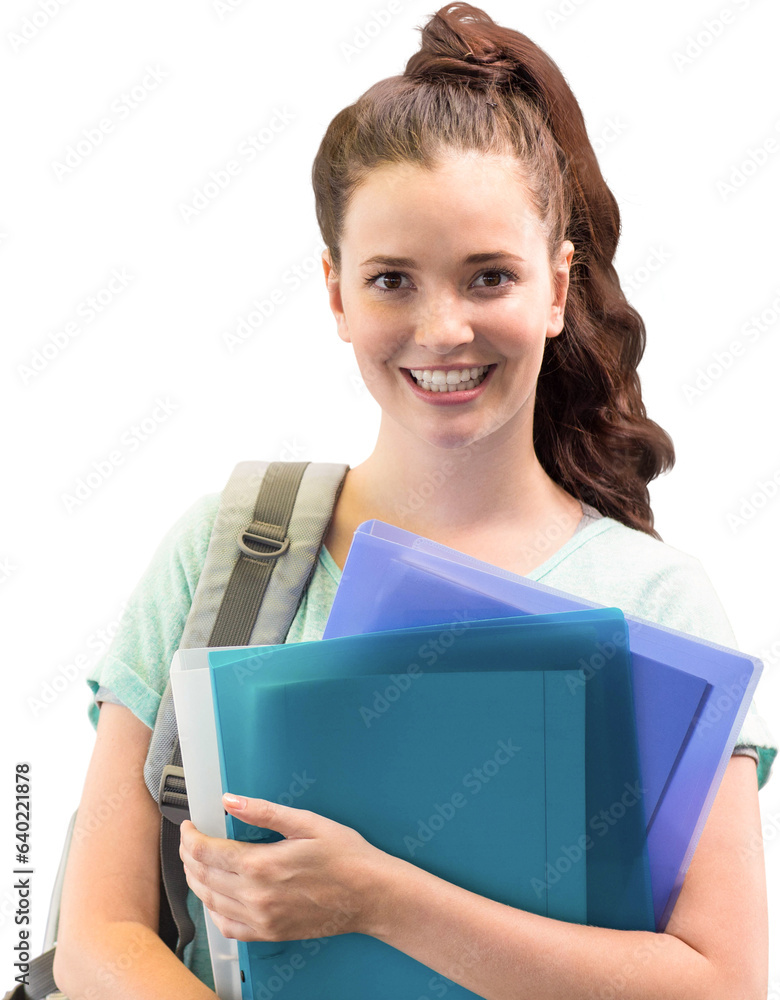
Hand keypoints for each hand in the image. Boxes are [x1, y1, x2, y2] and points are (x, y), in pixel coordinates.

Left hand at [179, 793, 390, 942]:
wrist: (370, 895)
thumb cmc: (345, 855)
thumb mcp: (307, 822)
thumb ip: (264, 812)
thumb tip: (230, 800)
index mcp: (262, 865)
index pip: (205, 852)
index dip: (189, 837)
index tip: (189, 826)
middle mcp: (256, 896)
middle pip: (202, 876)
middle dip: (189, 855)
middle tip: (190, 840)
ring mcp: (261, 919)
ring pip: (209, 901)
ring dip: (196, 880)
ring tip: (197, 863)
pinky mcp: (269, 934)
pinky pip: (227, 927)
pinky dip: (213, 910)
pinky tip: (216, 896)